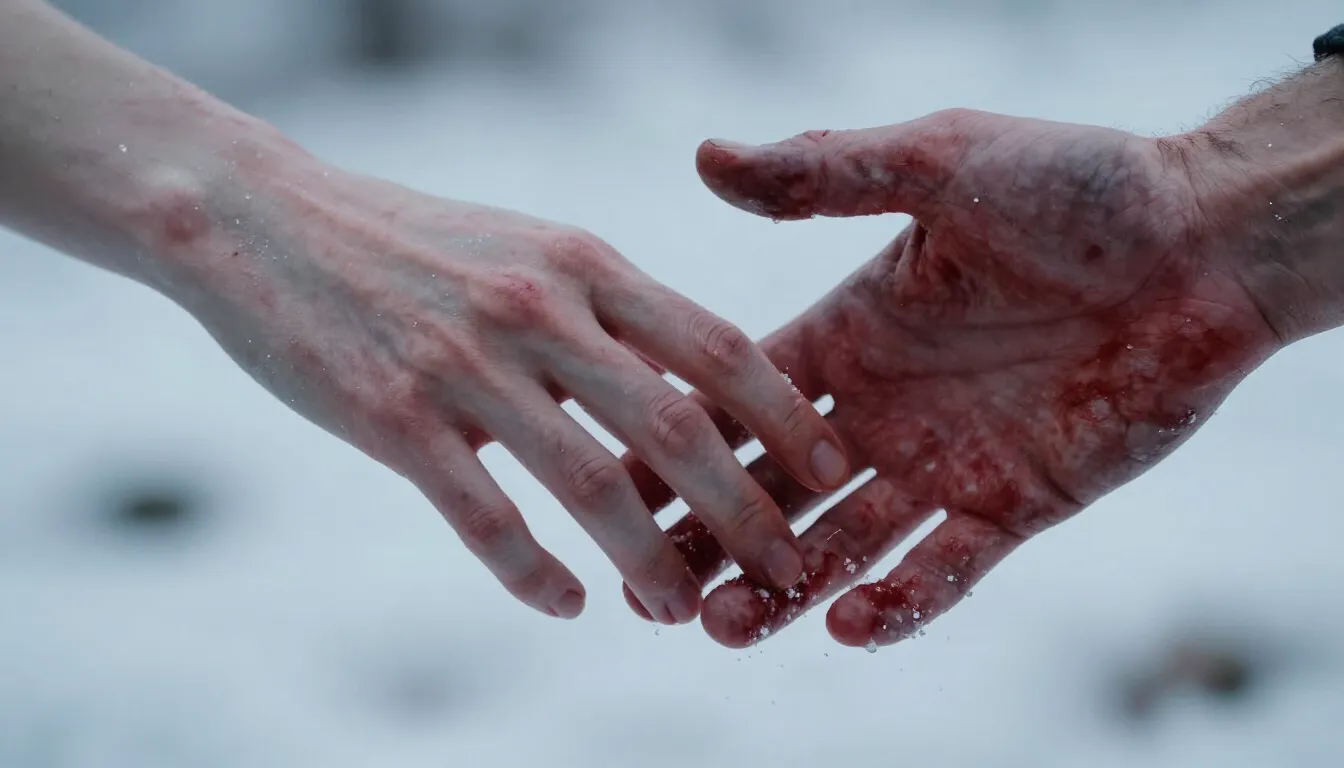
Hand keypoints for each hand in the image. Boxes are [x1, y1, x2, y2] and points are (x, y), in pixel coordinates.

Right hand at [158, 157, 848, 623]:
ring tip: (687, 610)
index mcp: (584, 263)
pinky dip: (534, 573)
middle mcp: (539, 309)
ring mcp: (466, 364)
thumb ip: (609, 309)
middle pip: (675, 428)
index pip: (717, 344)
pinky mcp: (394, 418)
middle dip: (745, 511)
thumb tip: (692, 386)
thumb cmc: (414, 242)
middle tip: (787, 569)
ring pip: (590, 486)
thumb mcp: (529, 247)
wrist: (263, 220)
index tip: (827, 468)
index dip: (783, 416)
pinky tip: (567, 604)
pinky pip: (485, 518)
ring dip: (651, 561)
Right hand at [622, 109, 1281, 647]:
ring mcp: (946, 462)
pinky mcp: (1015, 504)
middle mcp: (884, 407)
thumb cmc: (1078, 187)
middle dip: (710, 535)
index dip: (676, 442)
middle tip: (650, 584)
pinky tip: (847, 625)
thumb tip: (707, 156)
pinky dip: (899, 603)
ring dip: (783, 589)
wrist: (1206, 239)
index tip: (613, 481)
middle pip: (773, 488)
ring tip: (723, 624)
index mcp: (852, 332)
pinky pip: (946, 570)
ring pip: (844, 544)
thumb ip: (826, 173)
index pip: (739, 400)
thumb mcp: (938, 164)